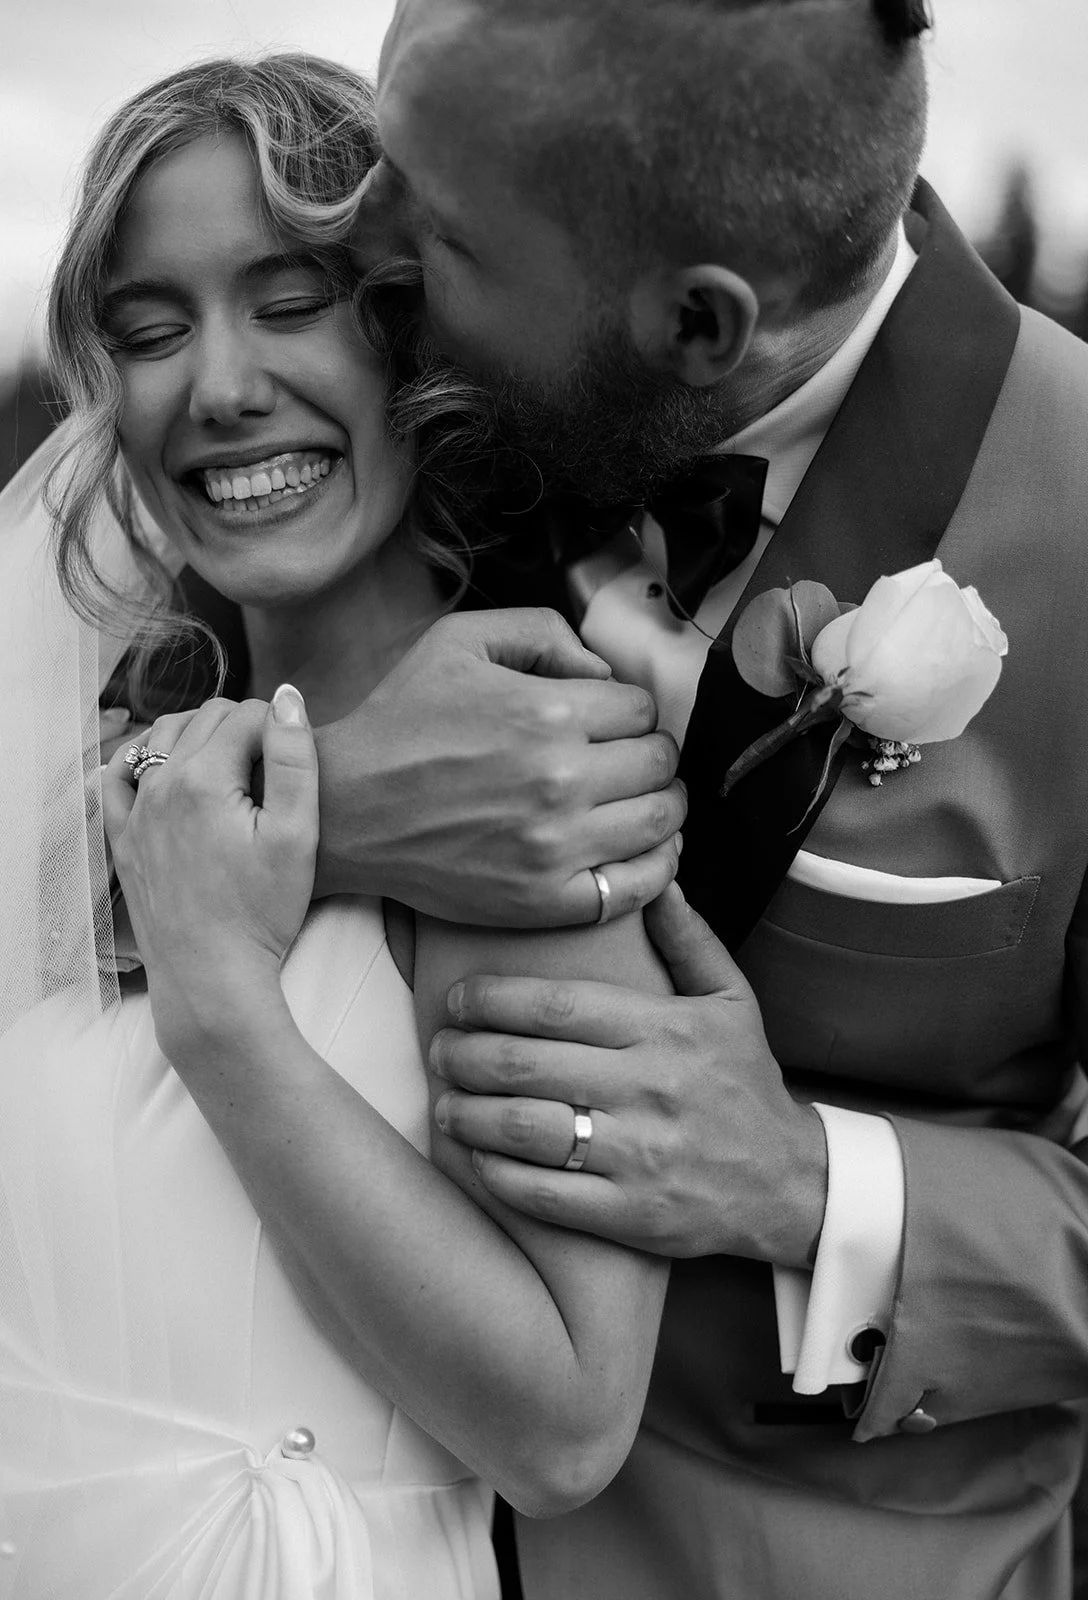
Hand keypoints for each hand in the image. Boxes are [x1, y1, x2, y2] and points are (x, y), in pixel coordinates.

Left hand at [102, 688, 318, 1053]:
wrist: (212, 978)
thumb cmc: (261, 912)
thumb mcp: (296, 835)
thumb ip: (294, 759)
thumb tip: (286, 697)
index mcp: (204, 779)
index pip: (246, 714)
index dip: (280, 726)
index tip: (298, 756)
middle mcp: (160, 786)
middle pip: (204, 717)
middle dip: (242, 725)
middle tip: (273, 765)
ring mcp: (135, 813)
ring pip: (162, 738)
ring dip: (198, 735)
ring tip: (233, 765)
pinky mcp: (124, 840)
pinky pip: (118, 778)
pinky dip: (142, 761)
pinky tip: (167, 772)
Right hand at [313, 608, 684, 924]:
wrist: (344, 809)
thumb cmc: (399, 722)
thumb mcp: (459, 641)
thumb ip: (543, 633)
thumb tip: (602, 668)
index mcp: (546, 712)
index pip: (641, 709)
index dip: (627, 712)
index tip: (606, 722)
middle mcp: (560, 780)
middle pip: (659, 762)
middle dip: (648, 754)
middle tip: (623, 759)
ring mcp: (556, 846)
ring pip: (661, 820)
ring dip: (661, 805)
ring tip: (637, 799)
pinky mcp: (546, 899)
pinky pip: (640, 886)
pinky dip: (657, 866)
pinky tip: (639, 848)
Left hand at [429, 883, 827, 1266]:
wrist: (789, 1183)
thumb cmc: (745, 1083)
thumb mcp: (731, 1000)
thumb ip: (688, 939)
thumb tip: (656, 879)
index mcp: (666, 1029)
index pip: (557, 1005)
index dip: (492, 999)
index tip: (457, 999)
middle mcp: (650, 1087)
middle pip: (527, 1063)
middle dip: (465, 1054)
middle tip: (439, 1049)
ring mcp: (641, 1154)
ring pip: (526, 1128)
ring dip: (468, 1115)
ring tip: (444, 1104)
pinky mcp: (632, 1215)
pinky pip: (544, 1192)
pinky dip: (497, 1174)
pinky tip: (477, 1158)